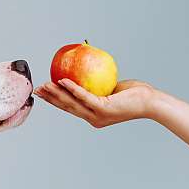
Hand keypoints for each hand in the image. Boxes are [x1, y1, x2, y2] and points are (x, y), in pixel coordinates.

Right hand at [34, 78, 155, 127]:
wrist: (151, 102)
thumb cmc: (135, 93)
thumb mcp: (111, 88)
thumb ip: (98, 84)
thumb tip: (85, 69)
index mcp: (93, 116)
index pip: (70, 108)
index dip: (55, 101)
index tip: (44, 93)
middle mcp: (93, 119)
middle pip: (67, 107)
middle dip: (50, 98)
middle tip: (37, 90)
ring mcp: (98, 115)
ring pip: (72, 103)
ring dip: (56, 93)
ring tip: (46, 85)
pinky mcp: (103, 108)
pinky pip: (84, 96)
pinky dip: (72, 88)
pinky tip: (63, 80)